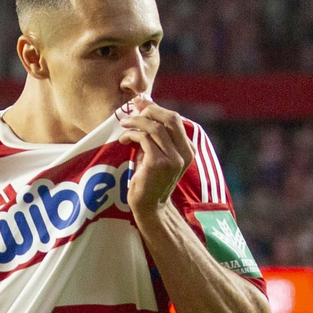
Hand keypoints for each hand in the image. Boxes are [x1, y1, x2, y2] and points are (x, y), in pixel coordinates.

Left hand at [116, 95, 194, 215]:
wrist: (150, 207)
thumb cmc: (151, 180)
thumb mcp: (157, 153)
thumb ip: (154, 134)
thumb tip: (144, 105)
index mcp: (188, 150)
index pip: (175, 120)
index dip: (157, 108)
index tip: (141, 104)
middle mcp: (184, 153)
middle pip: (171, 118)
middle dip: (150, 110)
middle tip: (133, 112)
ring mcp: (173, 159)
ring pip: (155, 127)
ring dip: (137, 121)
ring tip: (124, 124)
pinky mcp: (158, 164)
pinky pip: (144, 138)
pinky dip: (132, 134)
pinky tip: (124, 139)